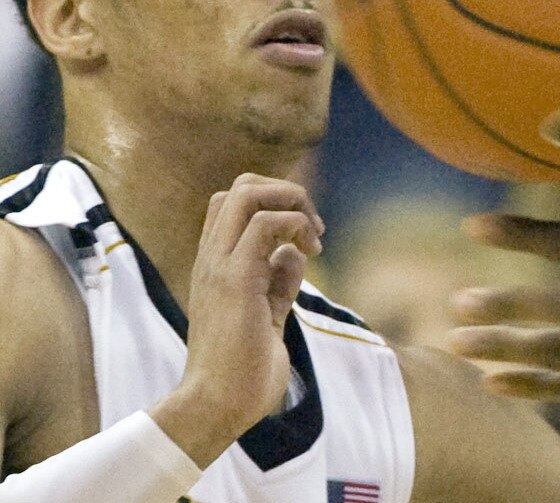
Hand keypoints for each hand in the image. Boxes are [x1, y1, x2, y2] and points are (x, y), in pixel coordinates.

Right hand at [151, 175, 322, 468]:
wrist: (218, 405)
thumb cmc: (243, 369)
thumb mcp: (268, 314)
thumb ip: (278, 282)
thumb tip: (295, 253)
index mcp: (216, 265)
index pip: (233, 205)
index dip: (275, 204)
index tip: (307, 236)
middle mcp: (212, 259)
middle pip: (238, 187)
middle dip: (285, 191)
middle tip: (313, 227)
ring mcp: (219, 266)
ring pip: (245, 193)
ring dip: (292, 203)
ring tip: (315, 238)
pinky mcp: (235, 280)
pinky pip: (264, 225)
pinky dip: (295, 225)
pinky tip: (310, 254)